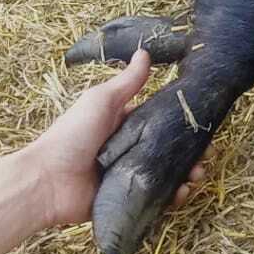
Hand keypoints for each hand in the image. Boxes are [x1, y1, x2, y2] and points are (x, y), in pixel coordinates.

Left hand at [27, 49, 208, 227]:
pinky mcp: (127, 201)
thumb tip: (145, 52)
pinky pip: (155, 200)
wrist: (47, 182)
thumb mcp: (101, 101)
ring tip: (196, 175)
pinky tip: (181, 194)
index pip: (160, 121)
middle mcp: (129, 150)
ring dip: (186, 174)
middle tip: (206, 154)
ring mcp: (129, 177)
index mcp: (124, 125)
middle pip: (168, 150)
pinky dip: (171, 198)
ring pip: (166, 175)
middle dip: (190, 152)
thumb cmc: (72, 135)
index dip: (182, 122)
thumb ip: (126, 82)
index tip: (203, 124)